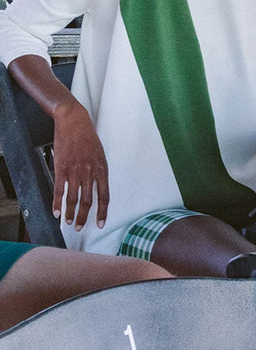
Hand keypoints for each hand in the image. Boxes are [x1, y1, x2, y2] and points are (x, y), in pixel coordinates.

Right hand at [52, 99, 108, 229]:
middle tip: (80, 227)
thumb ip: (99, 172)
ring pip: (73, 198)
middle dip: (84, 217)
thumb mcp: (100, 155)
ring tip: (69, 222)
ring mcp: (74, 170)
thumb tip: (98, 187)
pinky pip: (59, 190)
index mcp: (102, 169)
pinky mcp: (61, 167)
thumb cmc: (88, 138)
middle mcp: (89, 172)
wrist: (74, 122)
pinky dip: (57, 203)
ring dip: (71, 213)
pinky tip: (56, 212)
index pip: (104, 196)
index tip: (100, 224)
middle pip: (88, 200)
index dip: (102, 212)